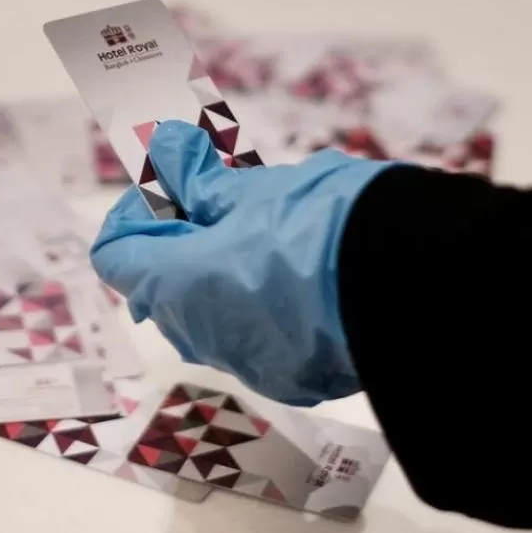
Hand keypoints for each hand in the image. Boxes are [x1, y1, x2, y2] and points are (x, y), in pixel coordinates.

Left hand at [90, 121, 391, 405]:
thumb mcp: (257, 188)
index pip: (116, 254)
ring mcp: (250, 364)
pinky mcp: (294, 378)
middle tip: (228, 197)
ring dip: (222, 272)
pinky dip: (263, 304)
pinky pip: (258, 338)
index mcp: (179, 285)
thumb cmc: (325, 225)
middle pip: (162, 287)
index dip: (136, 212)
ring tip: (274, 229)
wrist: (414, 281)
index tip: (175, 182)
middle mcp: (203, 336)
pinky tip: (305, 271)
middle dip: (183, 240)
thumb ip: (200, 179)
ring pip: (210, 315)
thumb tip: (164, 154)